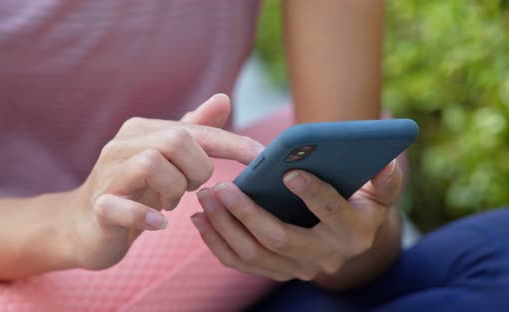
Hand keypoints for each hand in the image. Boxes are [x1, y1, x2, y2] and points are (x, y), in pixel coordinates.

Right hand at [63, 94, 263, 269]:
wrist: (83, 226)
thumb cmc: (133, 190)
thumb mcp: (166, 159)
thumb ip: (193, 130)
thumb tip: (223, 99)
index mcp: (143, 131)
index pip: (195, 129)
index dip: (232, 143)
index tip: (260, 157)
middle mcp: (123, 145)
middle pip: (176, 140)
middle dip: (197, 169)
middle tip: (191, 188)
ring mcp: (108, 175)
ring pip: (152, 164)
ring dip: (174, 190)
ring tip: (170, 203)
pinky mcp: (98, 207)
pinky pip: (122, 206)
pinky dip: (146, 216)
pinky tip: (158, 223)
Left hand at [191, 160, 401, 281]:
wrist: (346, 238)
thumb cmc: (358, 203)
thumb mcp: (379, 191)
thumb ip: (386, 178)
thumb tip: (388, 161)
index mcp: (353, 231)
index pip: (331, 211)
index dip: (312, 192)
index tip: (289, 171)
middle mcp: (325, 256)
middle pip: (279, 238)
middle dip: (247, 213)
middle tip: (222, 186)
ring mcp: (297, 268)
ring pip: (254, 254)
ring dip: (225, 225)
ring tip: (206, 196)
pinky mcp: (275, 271)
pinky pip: (240, 263)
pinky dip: (216, 242)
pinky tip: (200, 219)